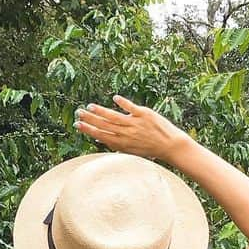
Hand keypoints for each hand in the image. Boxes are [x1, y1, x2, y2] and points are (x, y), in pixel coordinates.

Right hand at [74, 95, 190, 163]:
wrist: (170, 145)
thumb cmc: (149, 148)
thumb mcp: (130, 150)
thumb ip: (115, 143)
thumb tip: (99, 137)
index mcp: (121, 143)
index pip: (101, 135)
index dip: (88, 129)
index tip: (78, 124)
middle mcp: (126, 134)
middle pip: (104, 125)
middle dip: (90, 119)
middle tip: (79, 113)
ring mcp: (135, 124)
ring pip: (114, 117)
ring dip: (101, 111)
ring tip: (90, 107)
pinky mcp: (144, 115)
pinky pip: (131, 108)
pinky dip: (123, 103)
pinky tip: (115, 98)